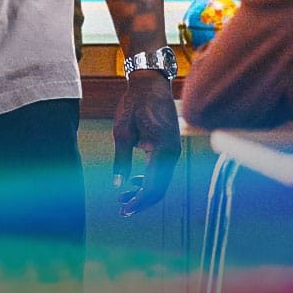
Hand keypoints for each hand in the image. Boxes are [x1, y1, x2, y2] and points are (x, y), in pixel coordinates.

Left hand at [113, 71, 179, 216]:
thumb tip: (118, 185)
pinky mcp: (172, 146)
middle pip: (160, 188)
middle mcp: (173, 153)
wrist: (151, 83)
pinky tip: (135, 180)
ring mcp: (175, 150)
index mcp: (162, 150)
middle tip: (122, 208)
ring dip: (145, 191)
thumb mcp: (122, 131)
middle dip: (141, 201)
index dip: (138, 202)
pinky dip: (150, 179)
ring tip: (124, 196)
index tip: (123, 209)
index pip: (152, 187)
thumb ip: (121, 160)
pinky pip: (163, 170)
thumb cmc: (134, 104)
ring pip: (162, 181)